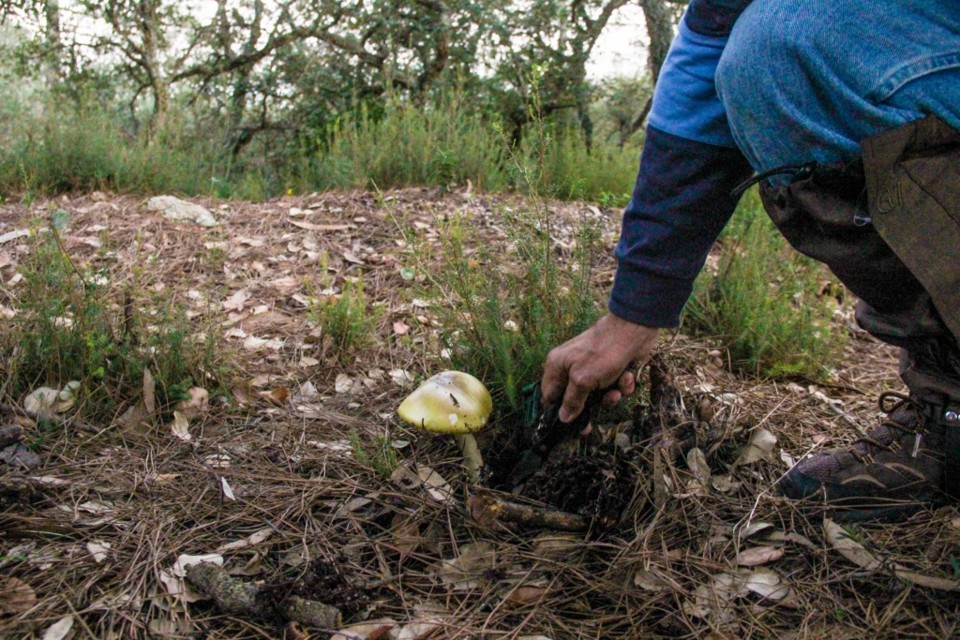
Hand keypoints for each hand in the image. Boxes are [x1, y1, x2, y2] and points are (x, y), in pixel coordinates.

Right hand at [541, 313, 658, 422]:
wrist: (633, 331)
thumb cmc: (603, 352)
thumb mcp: (583, 380)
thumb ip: (572, 400)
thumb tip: (562, 418)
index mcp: (557, 366)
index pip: (549, 396)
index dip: (556, 412)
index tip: (566, 427)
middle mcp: (571, 367)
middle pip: (574, 399)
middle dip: (586, 409)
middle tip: (589, 427)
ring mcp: (591, 368)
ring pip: (596, 395)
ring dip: (608, 397)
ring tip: (616, 390)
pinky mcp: (610, 369)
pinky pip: (612, 386)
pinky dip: (621, 385)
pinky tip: (627, 376)